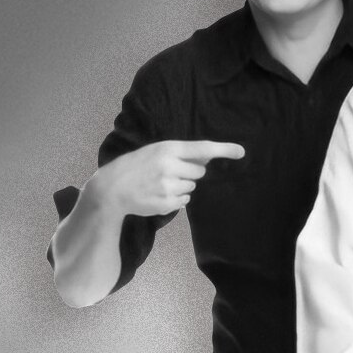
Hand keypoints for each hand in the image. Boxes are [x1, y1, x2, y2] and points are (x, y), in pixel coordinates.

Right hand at [86, 139, 244, 216]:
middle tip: (169, 171)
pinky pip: (185, 201)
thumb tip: (208, 158)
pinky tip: (158, 194)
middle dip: (190, 171)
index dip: (224, 149)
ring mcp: (168, 186)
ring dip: (182, 185)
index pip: (203, 148)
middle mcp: (170, 166)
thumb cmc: (136, 166)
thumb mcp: (156, 151)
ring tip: (159, 183)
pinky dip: (176, 198)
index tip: (241, 152)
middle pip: (200, 171)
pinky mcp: (166, 203)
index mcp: (168, 149)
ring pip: (192, 187)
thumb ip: (181, 153)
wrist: (111, 188)